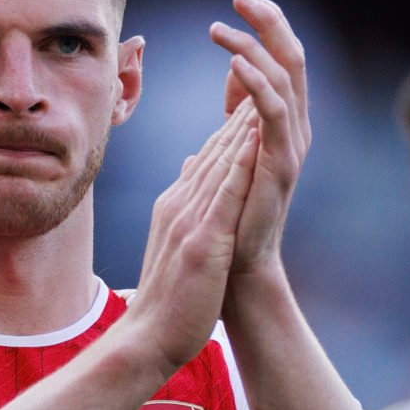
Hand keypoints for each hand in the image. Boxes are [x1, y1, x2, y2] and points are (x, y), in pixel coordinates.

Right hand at [128, 97, 259, 371]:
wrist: (148, 338)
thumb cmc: (166, 300)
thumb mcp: (174, 246)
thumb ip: (183, 207)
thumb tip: (193, 171)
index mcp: (175, 208)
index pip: (208, 160)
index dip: (232, 126)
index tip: (253, 96)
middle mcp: (179, 207)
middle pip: (216, 152)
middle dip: (240, 112)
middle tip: (261, 71)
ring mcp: (188, 223)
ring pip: (220, 164)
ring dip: (242, 125)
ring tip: (262, 90)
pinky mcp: (201, 243)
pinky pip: (224, 196)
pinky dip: (239, 164)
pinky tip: (253, 140)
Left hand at [209, 0, 311, 275]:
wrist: (238, 262)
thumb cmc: (232, 209)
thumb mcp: (234, 145)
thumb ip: (238, 109)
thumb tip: (234, 69)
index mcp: (284, 120)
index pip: (283, 58)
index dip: (267, 25)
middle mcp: (296, 126)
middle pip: (292, 57)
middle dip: (269, 21)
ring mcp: (291, 143)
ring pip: (284, 78)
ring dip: (252, 46)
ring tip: (220, 27)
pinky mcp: (279, 162)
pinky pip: (272, 112)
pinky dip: (255, 83)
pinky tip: (234, 63)